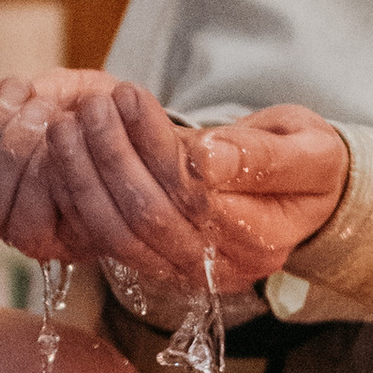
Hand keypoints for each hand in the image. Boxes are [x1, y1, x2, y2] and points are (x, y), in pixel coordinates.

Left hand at [0, 73, 347, 290]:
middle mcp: (223, 270)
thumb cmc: (306, 162)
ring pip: (119, 234)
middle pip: (150, 217)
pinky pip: (106, 240)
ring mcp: (187, 275)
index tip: (129, 96)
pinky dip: (80, 198)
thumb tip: (206, 160)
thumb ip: (261, 155)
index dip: (155, 148)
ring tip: (68, 125)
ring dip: (85, 177)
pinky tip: (66, 156)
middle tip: (90, 105)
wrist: (303, 194)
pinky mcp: (157, 268)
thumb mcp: (306, 147)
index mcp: (265, 239)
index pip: (196, 197)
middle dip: (111, 156)